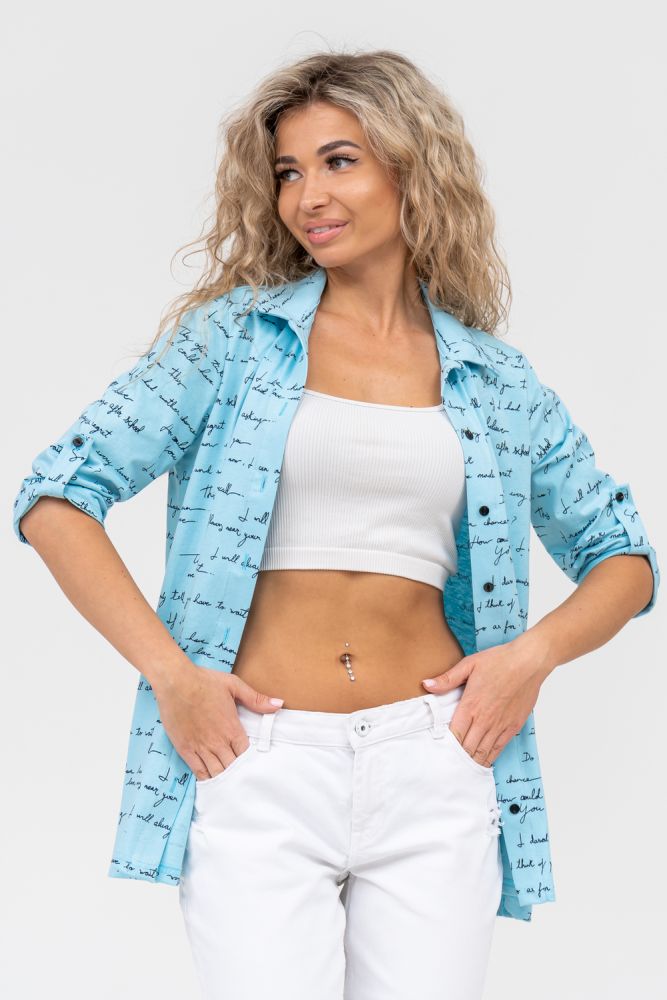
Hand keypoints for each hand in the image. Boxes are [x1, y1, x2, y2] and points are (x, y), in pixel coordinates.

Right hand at [153, 663, 283, 779]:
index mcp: (232, 728)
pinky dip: (206, 779)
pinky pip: (198, 771)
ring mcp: (201, 747)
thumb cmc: (204, 682)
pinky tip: (212, 784)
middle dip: (239, 774)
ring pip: (217, 772)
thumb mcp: (234, 685)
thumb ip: (256, 699)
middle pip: (233, 767)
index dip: (251, 763)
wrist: (175, 682)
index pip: (247, 754)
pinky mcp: (186, 749)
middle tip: (245, 781)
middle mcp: (218, 741)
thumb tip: (279, 704)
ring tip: (232, 787)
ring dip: (225, 780)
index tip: (255, 766)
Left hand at [421, 632, 554, 766]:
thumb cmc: (500, 660)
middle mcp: (484, 719)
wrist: (529, 662)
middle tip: (447, 766)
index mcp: (470, 705)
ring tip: (461, 770)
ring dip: (472, 762)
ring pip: (483, 752)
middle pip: (467, 748)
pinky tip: (482, 763)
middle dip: (457, 758)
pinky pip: (498, 748)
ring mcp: (500, 725)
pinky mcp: (513, 727)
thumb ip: (447, 679)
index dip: (446, 747)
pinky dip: (489, 758)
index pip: (454, 734)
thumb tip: (426, 684)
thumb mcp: (469, 664)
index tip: (438, 753)